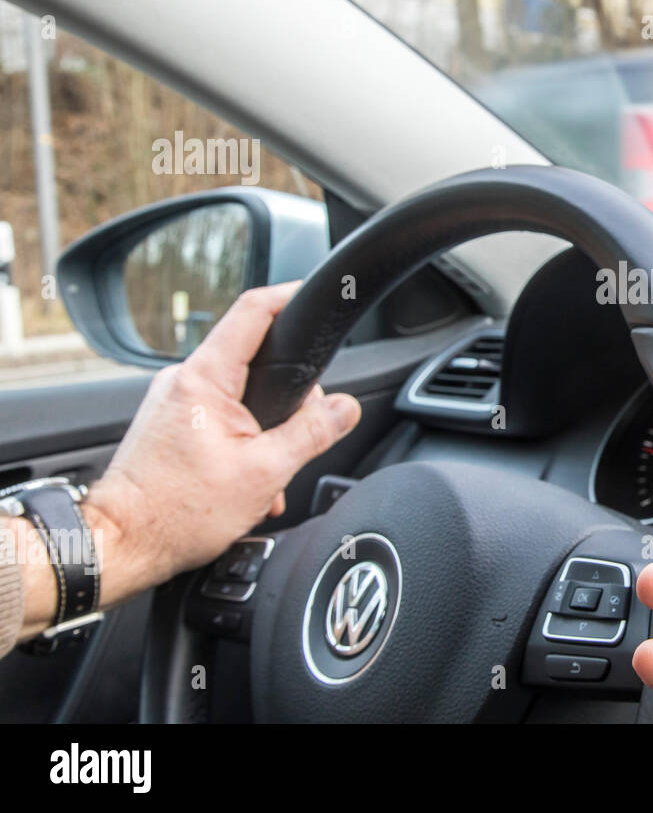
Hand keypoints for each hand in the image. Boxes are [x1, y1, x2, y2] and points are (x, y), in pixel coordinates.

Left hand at [82, 283, 361, 610]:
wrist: (121, 544)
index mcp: (204, 380)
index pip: (253, 313)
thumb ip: (312, 433)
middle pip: (254, 359)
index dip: (289, 296)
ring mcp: (171, 402)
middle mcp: (182, 382)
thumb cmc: (176, 513)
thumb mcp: (264, 472)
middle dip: (289, 395)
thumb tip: (346, 408)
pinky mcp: (168, 425)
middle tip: (303, 431)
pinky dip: (242, 443)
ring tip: (267, 472)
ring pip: (239, 395)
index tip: (312, 293)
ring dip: (265, 429)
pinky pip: (219, 418)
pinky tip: (247, 480)